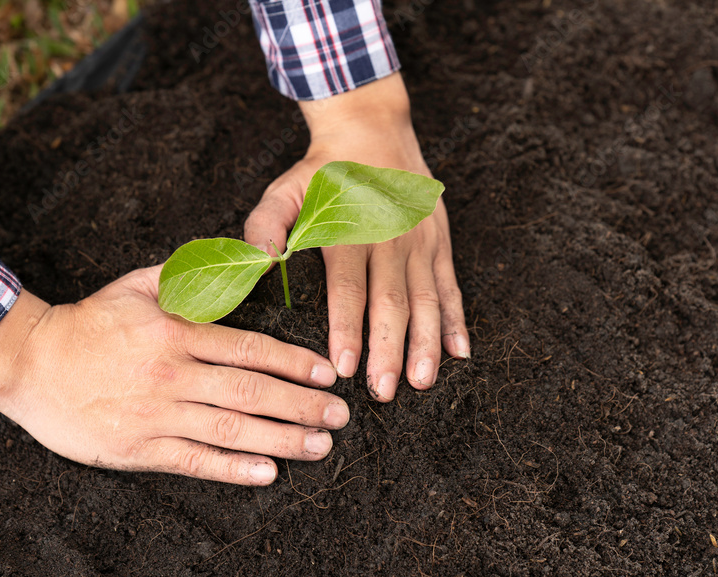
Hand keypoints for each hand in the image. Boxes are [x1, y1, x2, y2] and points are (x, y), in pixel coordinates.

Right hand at [0, 265, 348, 485]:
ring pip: (232, 430)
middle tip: (339, 415)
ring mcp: (157, 414)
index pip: (251, 349)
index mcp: (178, 332)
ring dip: (282, 440)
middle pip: (252, 392)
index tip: (326, 373)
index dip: (295, 363)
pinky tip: (267, 473)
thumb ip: (188, 278)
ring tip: (319, 447)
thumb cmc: (89, 321)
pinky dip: (233, 470)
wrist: (30, 362)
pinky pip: (195, 460)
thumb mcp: (139, 284)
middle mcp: (174, 374)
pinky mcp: (138, 447)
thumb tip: (238, 264)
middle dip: (303, 406)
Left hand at [244, 73, 469, 402]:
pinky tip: (459, 353)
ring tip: (421, 381)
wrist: (372, 129)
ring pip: (426, 299)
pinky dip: (456, 320)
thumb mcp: (285, 189)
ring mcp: (421, 241)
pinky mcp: (439, 243)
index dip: (347, 328)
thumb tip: (258, 261)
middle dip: (388, 349)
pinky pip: (450, 286)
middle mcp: (391, 238)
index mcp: (351, 230)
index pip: (349, 288)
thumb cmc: (323, 171)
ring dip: (425, 342)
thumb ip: (266, 225)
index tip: (343, 366)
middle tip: (383, 391)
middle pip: (391, 302)